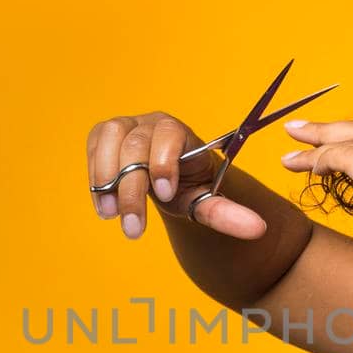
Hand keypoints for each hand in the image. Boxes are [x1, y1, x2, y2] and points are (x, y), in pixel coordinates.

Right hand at [85, 112, 267, 239]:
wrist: (165, 179)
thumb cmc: (187, 187)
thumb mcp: (205, 201)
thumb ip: (227, 214)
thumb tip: (259, 230)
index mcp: (179, 131)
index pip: (169, 135)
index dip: (164, 163)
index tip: (165, 195)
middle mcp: (150, 122)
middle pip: (135, 145)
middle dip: (132, 190)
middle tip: (134, 229)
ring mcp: (124, 125)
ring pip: (108, 139)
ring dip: (107, 178)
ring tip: (111, 214)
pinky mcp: (103, 136)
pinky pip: (93, 147)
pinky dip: (95, 177)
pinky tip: (104, 205)